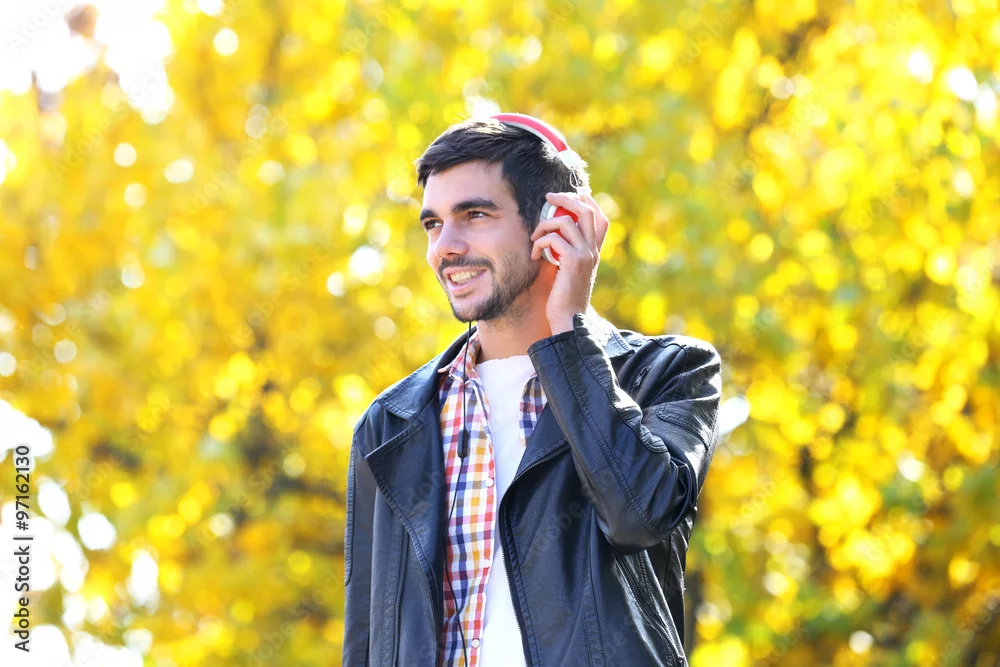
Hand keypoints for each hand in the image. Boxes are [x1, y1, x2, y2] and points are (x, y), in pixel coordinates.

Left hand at [530, 191, 609, 333]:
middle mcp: (593, 251)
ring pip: (566, 221)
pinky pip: (553, 239)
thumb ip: (565, 253)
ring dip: (544, 225)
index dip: (589, 203)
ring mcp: (585, 255)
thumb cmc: (564, 298)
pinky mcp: (573, 261)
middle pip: (586, 210)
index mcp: (594, 252)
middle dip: (566, 199)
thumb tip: (552, 235)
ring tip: (534, 237)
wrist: (569, 320)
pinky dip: (539, 242)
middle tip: (549, 197)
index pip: (601, 219)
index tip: (573, 195)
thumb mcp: (567, 271)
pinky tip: (534, 255)